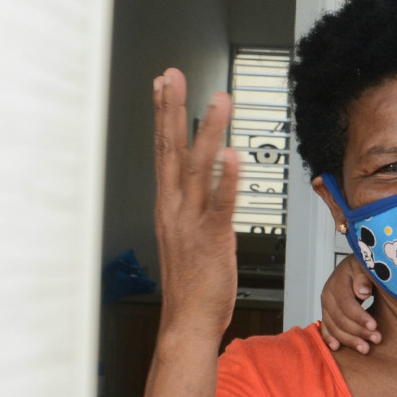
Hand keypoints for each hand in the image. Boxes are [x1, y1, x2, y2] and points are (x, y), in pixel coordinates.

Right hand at [152, 69, 239, 338]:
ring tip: (219, 101)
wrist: (188, 321)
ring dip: (208, 132)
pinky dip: (225, 179)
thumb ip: (191, 203)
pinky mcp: (212, 239)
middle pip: (171, 149)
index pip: (163, 149)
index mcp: (168, 204)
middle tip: (174, 75)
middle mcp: (175, 208)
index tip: (163, 83)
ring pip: (197, 168)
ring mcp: (191, 222)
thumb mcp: (185, 233)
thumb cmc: (192, 282)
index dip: (163, 114)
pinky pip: (220, 204)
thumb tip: (203, 179)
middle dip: (172, 109)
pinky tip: (232, 155)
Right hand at [318, 256, 379, 353]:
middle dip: (358, 332)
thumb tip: (362, 292)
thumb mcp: (366, 266)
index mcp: (337, 283)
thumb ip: (364, 277)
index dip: (360, 317)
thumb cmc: (363, 267)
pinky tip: (337, 347)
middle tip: (377, 339)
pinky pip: (326, 329)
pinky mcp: (327, 315)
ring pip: (334, 327)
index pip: (347, 304)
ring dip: (349, 340)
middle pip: (340, 319)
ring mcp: (325, 307)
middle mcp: (327, 296)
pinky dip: (331, 339)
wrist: (355, 268)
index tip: (374, 326)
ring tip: (366, 349)